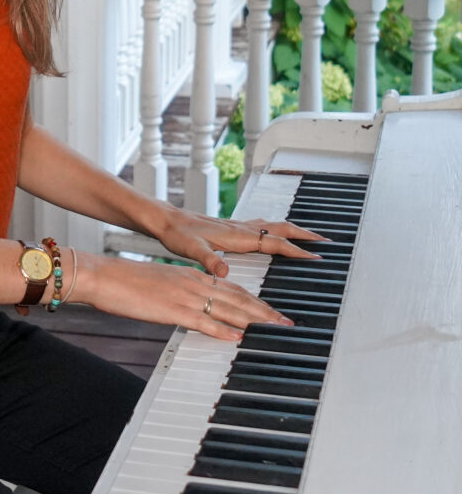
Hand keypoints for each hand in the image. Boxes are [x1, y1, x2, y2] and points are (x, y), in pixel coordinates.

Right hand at [78, 254, 293, 340]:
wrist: (104, 275)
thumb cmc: (127, 281)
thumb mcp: (161, 284)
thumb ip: (182, 295)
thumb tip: (197, 309)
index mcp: (191, 275)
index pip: (233, 288)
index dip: (256, 300)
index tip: (273, 311)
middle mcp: (193, 283)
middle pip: (238, 297)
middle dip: (265, 311)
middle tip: (287, 323)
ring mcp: (184, 296)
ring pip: (228, 308)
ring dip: (255, 320)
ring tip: (276, 330)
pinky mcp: (171, 309)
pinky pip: (203, 321)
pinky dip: (223, 330)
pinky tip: (237, 337)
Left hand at [151, 205, 326, 278]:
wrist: (166, 221)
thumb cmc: (178, 234)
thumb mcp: (191, 249)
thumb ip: (208, 260)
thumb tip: (224, 272)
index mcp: (237, 236)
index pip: (275, 243)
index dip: (296, 250)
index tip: (316, 257)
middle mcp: (241, 228)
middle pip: (281, 228)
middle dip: (305, 234)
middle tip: (326, 242)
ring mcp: (238, 226)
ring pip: (273, 225)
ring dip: (294, 230)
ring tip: (310, 237)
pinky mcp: (232, 227)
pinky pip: (263, 226)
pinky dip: (277, 229)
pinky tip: (277, 235)